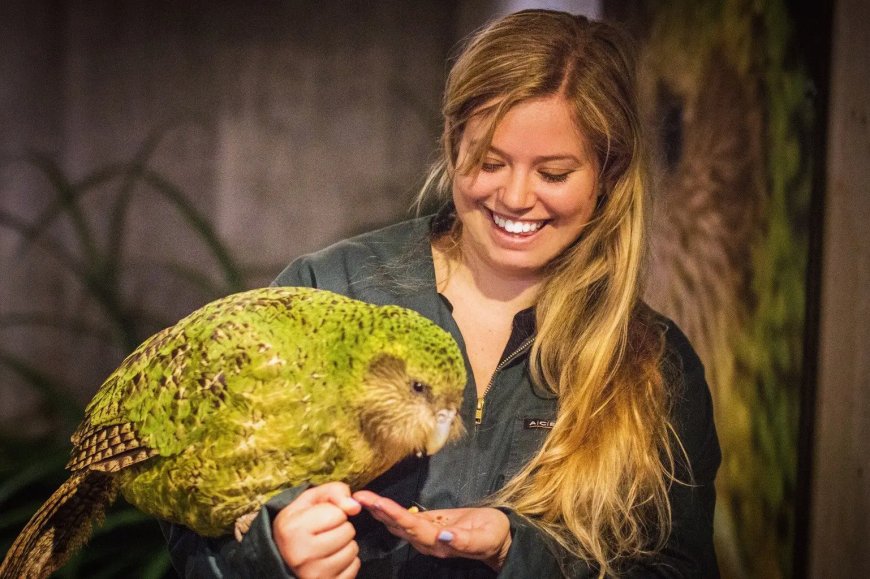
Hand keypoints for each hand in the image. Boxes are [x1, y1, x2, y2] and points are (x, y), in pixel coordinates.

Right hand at [273, 482, 361, 578]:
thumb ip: (334, 492)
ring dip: (346, 544)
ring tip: (330, 544)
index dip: (334, 512)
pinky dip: (349, 562)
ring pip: (352, 550)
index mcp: (293, 529)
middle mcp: (301, 554)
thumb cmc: (300, 522)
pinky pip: (354, 568)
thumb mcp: (311, 499)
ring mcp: (312, 574)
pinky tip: (333, 558)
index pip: (338, 514)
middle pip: (347, 532)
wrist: (284, 554)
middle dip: (342, 527)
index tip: (321, 518)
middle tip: (326, 532)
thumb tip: (355, 507)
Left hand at [353, 490, 511, 570]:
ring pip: (398, 523)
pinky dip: (389, 510)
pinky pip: (404, 519)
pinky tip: (377, 504)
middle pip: (398, 526)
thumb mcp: (484, 538)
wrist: (499, 540)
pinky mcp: (427, 526)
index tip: (379, 503)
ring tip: (363, 497)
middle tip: (360, 497)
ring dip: (380, 510)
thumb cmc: (493, 536)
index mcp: (439, 544)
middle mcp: (427, 542)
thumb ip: (463, 540)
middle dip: (379, 511)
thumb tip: (442, 536)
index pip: (412, 528)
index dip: (395, 515)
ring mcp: (425, 535)